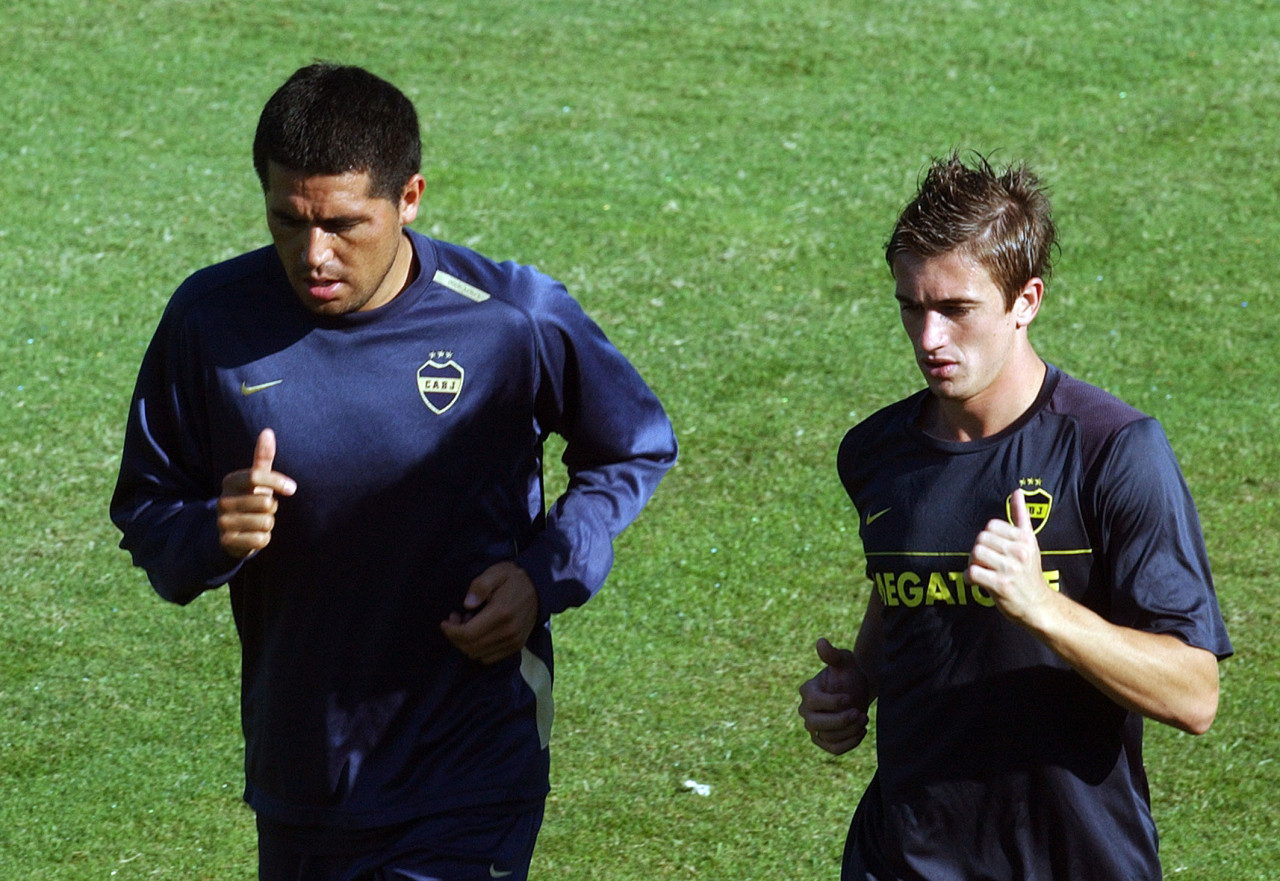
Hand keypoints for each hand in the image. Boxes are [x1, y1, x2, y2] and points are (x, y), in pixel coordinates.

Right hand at [217, 428, 296, 558]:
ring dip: (268, 524)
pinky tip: (252, 536)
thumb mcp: (256, 479)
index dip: (278, 482)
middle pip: (266, 503)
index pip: (256, 476)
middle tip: (261, 510)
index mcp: (229, 482)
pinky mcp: (227, 542)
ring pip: (266, 522)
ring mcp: (223, 522)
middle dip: (271, 508)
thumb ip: (263, 457)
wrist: (229, 532)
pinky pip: (261, 540)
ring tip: (256, 522)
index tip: (292, 488)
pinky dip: (263, 539)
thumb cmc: (249, 499)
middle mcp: (222, 501)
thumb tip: (268, 431)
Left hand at [440, 562, 539, 664]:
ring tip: (468, 624)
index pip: (468, 634)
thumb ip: (480, 585)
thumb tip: (467, 604)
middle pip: (470, 647)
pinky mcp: (516, 647)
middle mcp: (508, 632)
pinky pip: (489, 658)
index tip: (445, 621)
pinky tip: (479, 633)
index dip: (451, 631)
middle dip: (455, 636)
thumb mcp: (496, 572)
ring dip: (466, 643)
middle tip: (455, 619)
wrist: (540, 588)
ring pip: (477, 654)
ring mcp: (513, 642)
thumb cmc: (514, 579)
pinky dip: (478, 649)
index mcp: (501, 613)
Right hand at [798, 638, 870, 754]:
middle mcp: (806, 711)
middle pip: (815, 724)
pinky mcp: (824, 741)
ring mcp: (814, 728)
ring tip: (863, 719)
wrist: (858, 690)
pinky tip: (862, 731)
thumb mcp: (844, 661)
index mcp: (807, 691)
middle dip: (840, 721)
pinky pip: (833, 749)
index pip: (813, 702)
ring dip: (849, 731)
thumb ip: (833, 655)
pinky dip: (849, 743)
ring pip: (827, 738)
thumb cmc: (849, 672)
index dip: (833, 703)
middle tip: (860, 713)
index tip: (850, 698)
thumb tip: (821, 642)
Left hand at [967, 489, 1051, 627]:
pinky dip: (968, 578)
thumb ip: (1021, 516)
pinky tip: (975, 582)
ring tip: (980, 571)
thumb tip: (1017, 491)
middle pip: (981, 539)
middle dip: (977, 551)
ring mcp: (1010, 569)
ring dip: (972, 564)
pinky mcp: (1001, 585)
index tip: (992, 550)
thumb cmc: (1030, 573)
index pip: (991, 525)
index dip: (987, 538)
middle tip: (983, 563)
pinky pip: (973, 573)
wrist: (1037, 605)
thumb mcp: (1030, 542)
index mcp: (1024, 539)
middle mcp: (1019, 552)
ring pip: (975, 554)